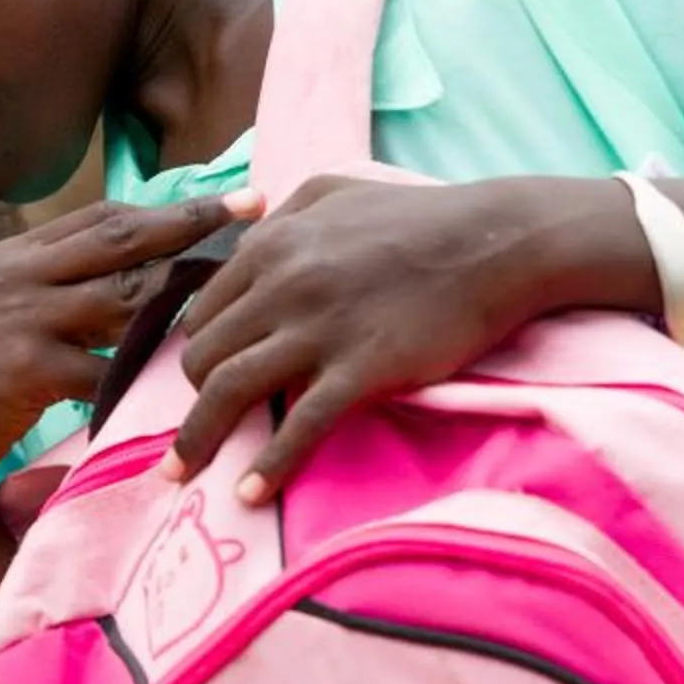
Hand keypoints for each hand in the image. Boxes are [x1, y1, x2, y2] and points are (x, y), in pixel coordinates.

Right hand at [0, 191, 264, 505]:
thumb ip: (48, 287)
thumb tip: (119, 275)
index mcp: (17, 256)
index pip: (105, 217)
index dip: (171, 207)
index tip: (230, 201)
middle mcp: (22, 274)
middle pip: (125, 239)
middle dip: (195, 223)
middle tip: (256, 213)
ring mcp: (24, 318)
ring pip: (127, 296)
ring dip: (188, 297)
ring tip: (242, 297)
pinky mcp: (28, 367)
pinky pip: (107, 369)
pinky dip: (148, 376)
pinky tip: (189, 379)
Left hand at [160, 174, 643, 502]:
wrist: (501, 241)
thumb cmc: (422, 217)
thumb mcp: (336, 192)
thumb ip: (280, 218)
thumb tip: (241, 242)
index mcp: (272, 246)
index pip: (202, 313)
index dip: (198, 350)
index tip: (201, 380)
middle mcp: (284, 285)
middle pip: (203, 356)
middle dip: (192, 396)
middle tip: (198, 425)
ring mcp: (320, 329)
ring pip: (229, 390)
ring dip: (197, 440)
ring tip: (182, 474)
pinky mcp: (362, 367)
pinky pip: (299, 424)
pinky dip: (269, 464)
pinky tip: (249, 492)